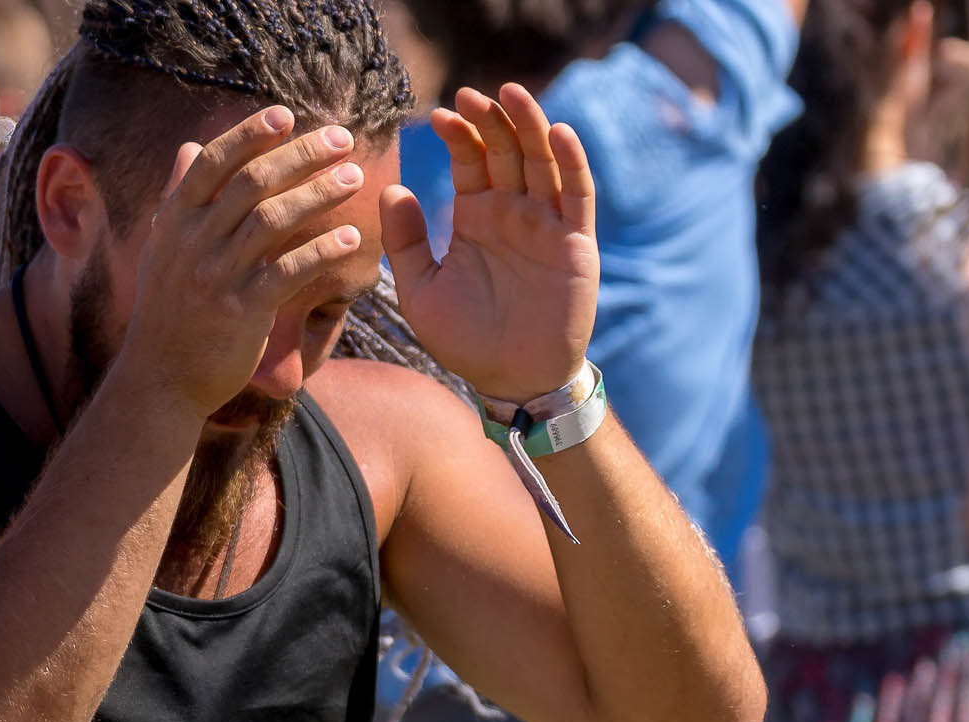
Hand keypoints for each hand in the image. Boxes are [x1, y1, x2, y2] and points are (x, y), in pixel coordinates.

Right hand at [119, 107, 369, 417]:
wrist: (161, 380)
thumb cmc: (169, 311)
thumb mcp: (161, 248)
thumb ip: (177, 196)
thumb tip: (188, 148)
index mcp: (174, 220)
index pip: (214, 163)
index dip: (250, 134)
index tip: (287, 114)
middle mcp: (192, 242)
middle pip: (252, 183)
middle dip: (300, 155)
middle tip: (342, 140)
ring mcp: (216, 276)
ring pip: (272, 221)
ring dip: (318, 194)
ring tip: (354, 178)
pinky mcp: (241, 312)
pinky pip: (288, 272)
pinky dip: (321, 251)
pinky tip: (351, 239)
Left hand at [381, 85, 600, 405]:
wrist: (509, 381)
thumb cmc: (465, 340)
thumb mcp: (421, 290)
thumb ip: (406, 242)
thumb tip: (392, 189)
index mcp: (477, 217)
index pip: (470, 160)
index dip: (459, 134)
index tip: (438, 116)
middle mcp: (513, 212)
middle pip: (506, 150)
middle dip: (490, 120)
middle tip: (470, 95)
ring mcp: (546, 224)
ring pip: (542, 161)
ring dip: (530, 125)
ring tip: (512, 93)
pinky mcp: (575, 244)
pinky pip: (577, 195)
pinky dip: (571, 163)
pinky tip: (558, 133)